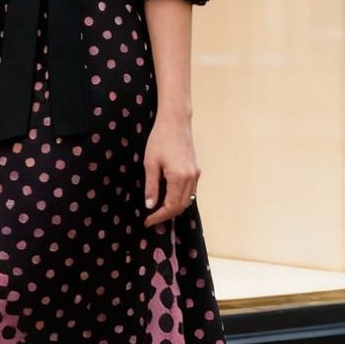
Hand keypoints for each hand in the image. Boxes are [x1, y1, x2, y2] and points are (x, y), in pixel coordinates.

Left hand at [143, 113, 199, 228]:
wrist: (175, 122)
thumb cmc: (160, 139)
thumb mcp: (150, 163)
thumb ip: (151, 186)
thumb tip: (150, 205)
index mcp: (179, 177)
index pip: (171, 206)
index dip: (159, 216)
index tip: (148, 221)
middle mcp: (191, 178)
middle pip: (181, 206)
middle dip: (166, 215)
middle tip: (151, 218)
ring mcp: (195, 174)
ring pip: (187, 200)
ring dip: (174, 208)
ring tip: (158, 211)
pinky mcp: (196, 170)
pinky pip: (190, 191)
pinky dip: (180, 199)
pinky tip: (168, 198)